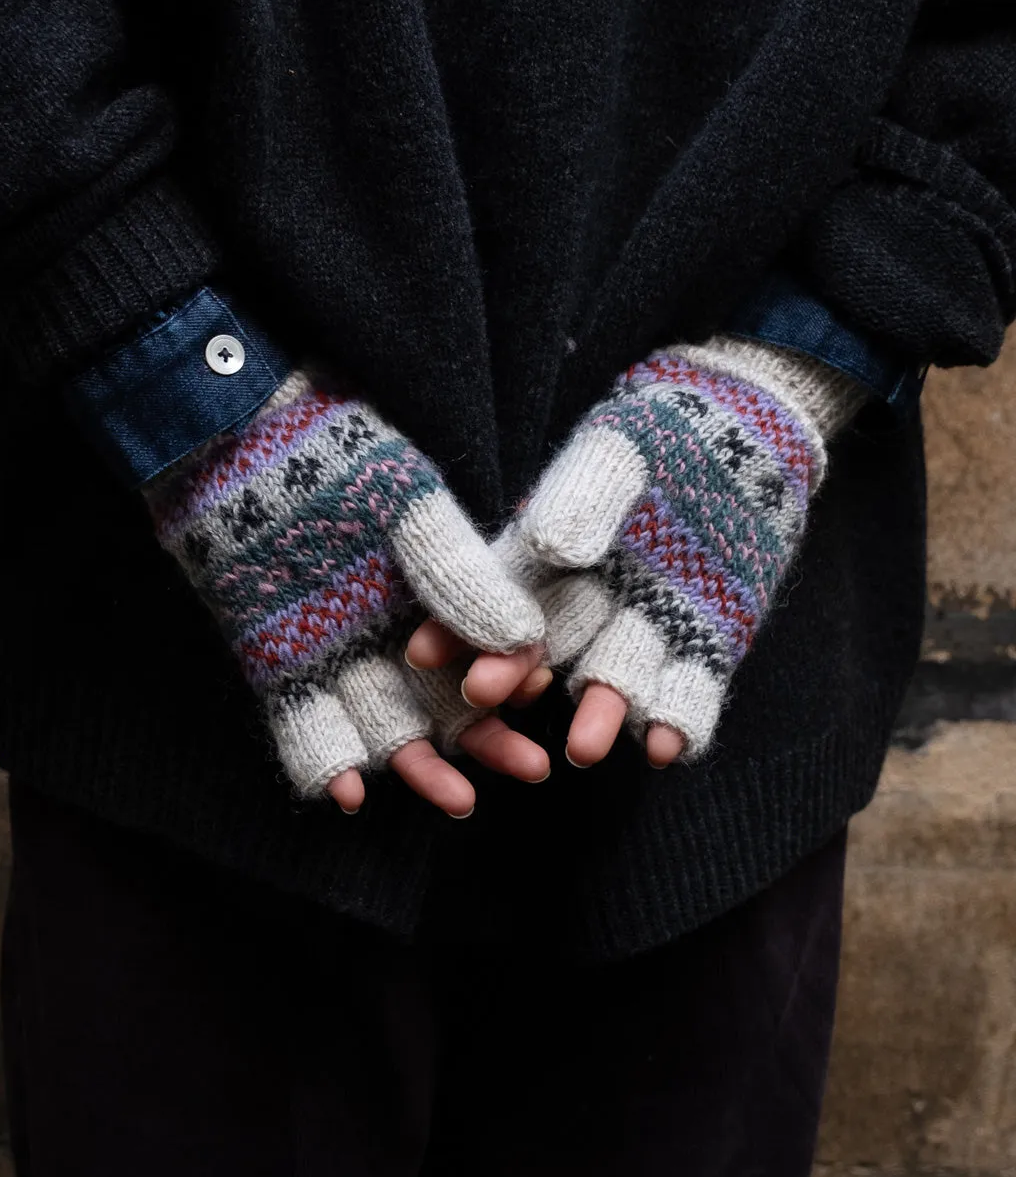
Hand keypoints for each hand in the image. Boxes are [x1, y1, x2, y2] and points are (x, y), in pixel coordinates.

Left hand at [144, 370, 544, 812]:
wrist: (233, 437)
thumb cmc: (330, 455)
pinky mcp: (278, 664)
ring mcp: (335, 649)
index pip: (488, 644)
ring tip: (459, 802)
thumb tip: (525, 637)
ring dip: (421, 764)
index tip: (540, 697)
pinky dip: (327, 761)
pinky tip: (351, 793)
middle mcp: (389, 626)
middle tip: (530, 769)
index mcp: (430, 584)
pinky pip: (305, 726)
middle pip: (449, 696)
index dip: (517, 673)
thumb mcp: (407, 506)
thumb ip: (459, 570)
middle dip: (488, 737)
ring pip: (387, 721)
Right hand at [409, 337, 854, 768]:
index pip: (498, 596)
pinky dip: (677, 718)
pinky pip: (691, 690)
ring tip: (581, 750)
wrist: (754, 429)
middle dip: (512, 676)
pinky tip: (662, 749)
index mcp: (556, 552)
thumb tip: (551, 550)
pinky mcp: (710, 641)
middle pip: (545, 646)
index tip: (423, 654)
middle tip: (480, 702)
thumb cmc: (672, 426)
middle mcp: (594, 598)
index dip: (459, 625)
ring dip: (599, 713)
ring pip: (615, 676)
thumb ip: (584, 496)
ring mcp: (651, 625)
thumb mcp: (622, 451)